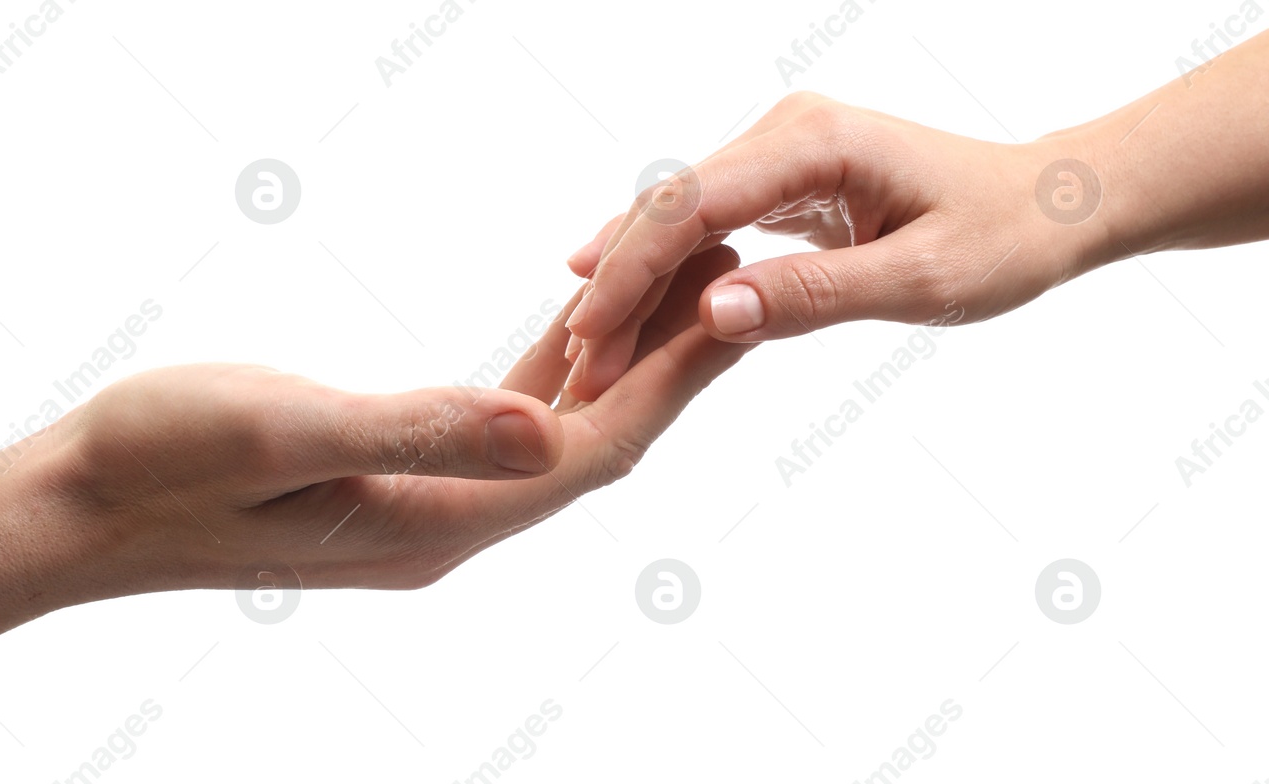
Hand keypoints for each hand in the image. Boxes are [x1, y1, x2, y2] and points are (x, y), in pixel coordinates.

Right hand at [21, 245, 753, 596]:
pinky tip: (570, 335)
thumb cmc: (163, 462)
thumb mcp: (286, 434)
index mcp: (437, 522)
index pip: (592, 448)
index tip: (740, 300)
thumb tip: (546, 430)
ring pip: (552, 432)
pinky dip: (546, 376)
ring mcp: (421, 506)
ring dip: (616, 363)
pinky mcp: (390, 479)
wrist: (78, 510)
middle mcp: (447, 525)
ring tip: (676, 285)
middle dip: (668, 361)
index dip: (672, 376)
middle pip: (592, 440)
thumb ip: (417, 429)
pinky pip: (496, 427)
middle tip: (733, 270)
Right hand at [560, 92, 1117, 399]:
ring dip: (630, 276)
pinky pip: (705, 219)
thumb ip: (816, 296)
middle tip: (579, 365)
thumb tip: (710, 315)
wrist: (1052, 202)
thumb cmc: (1006, 238)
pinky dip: (664, 266)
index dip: (631, 273)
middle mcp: (787, 129)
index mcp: (816, 142)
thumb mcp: (923, 281)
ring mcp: (781, 146)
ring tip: (587, 345)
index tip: (592, 338)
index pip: (691, 206)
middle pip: (668, 204)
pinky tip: (622, 302)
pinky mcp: (782, 172)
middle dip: (616, 282)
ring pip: (676, 211)